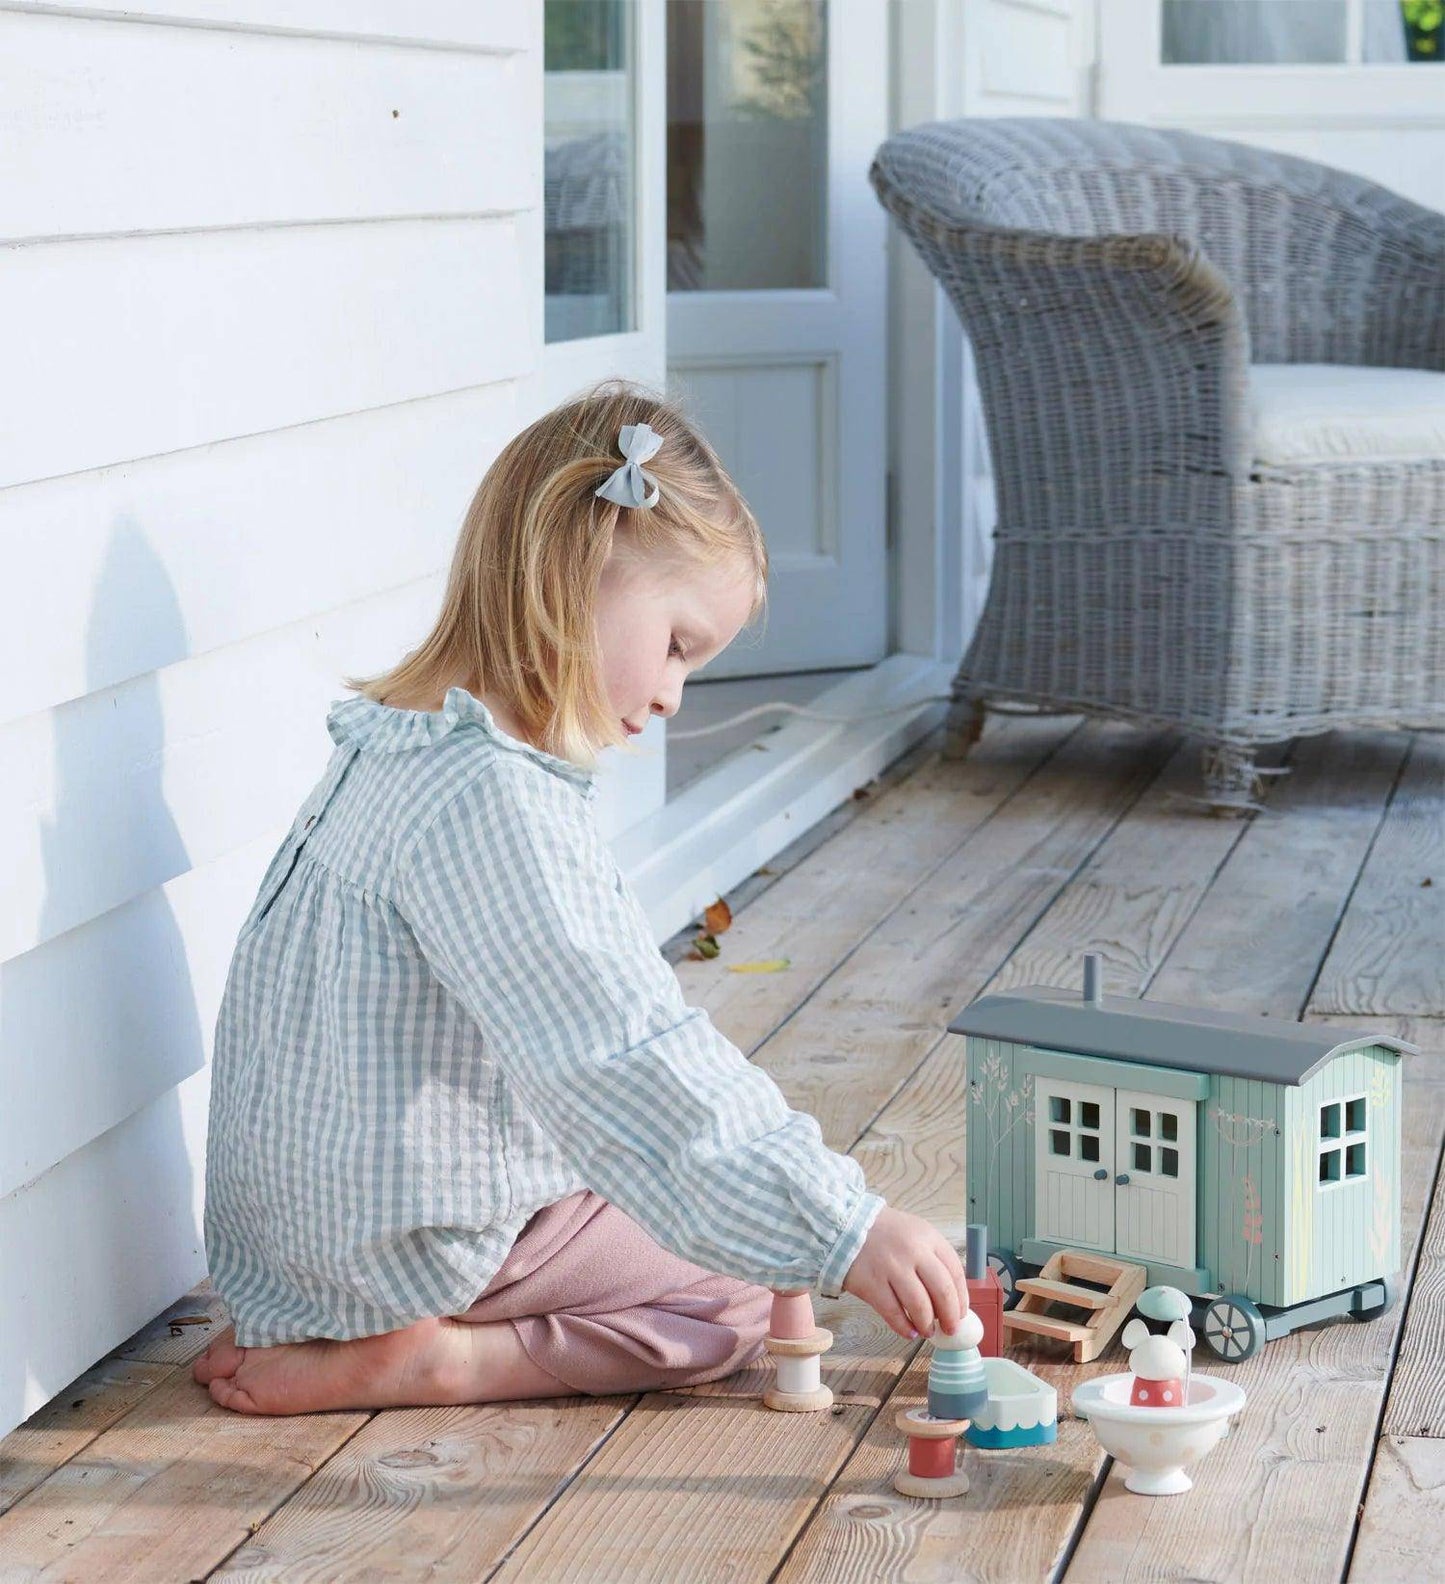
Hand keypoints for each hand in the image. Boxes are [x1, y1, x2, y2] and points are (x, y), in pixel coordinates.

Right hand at [841, 1205, 967, 1340]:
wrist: (846, 1225)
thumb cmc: (887, 1234)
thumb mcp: (916, 1233)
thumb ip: (935, 1259)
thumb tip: (952, 1298)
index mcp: (928, 1237)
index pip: (955, 1272)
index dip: (961, 1299)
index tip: (961, 1314)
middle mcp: (913, 1251)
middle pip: (942, 1292)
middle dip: (950, 1317)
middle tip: (950, 1329)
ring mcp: (891, 1268)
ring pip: (920, 1306)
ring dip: (927, 1325)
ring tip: (927, 1331)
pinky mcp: (872, 1284)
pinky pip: (894, 1313)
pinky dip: (904, 1327)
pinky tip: (909, 1331)